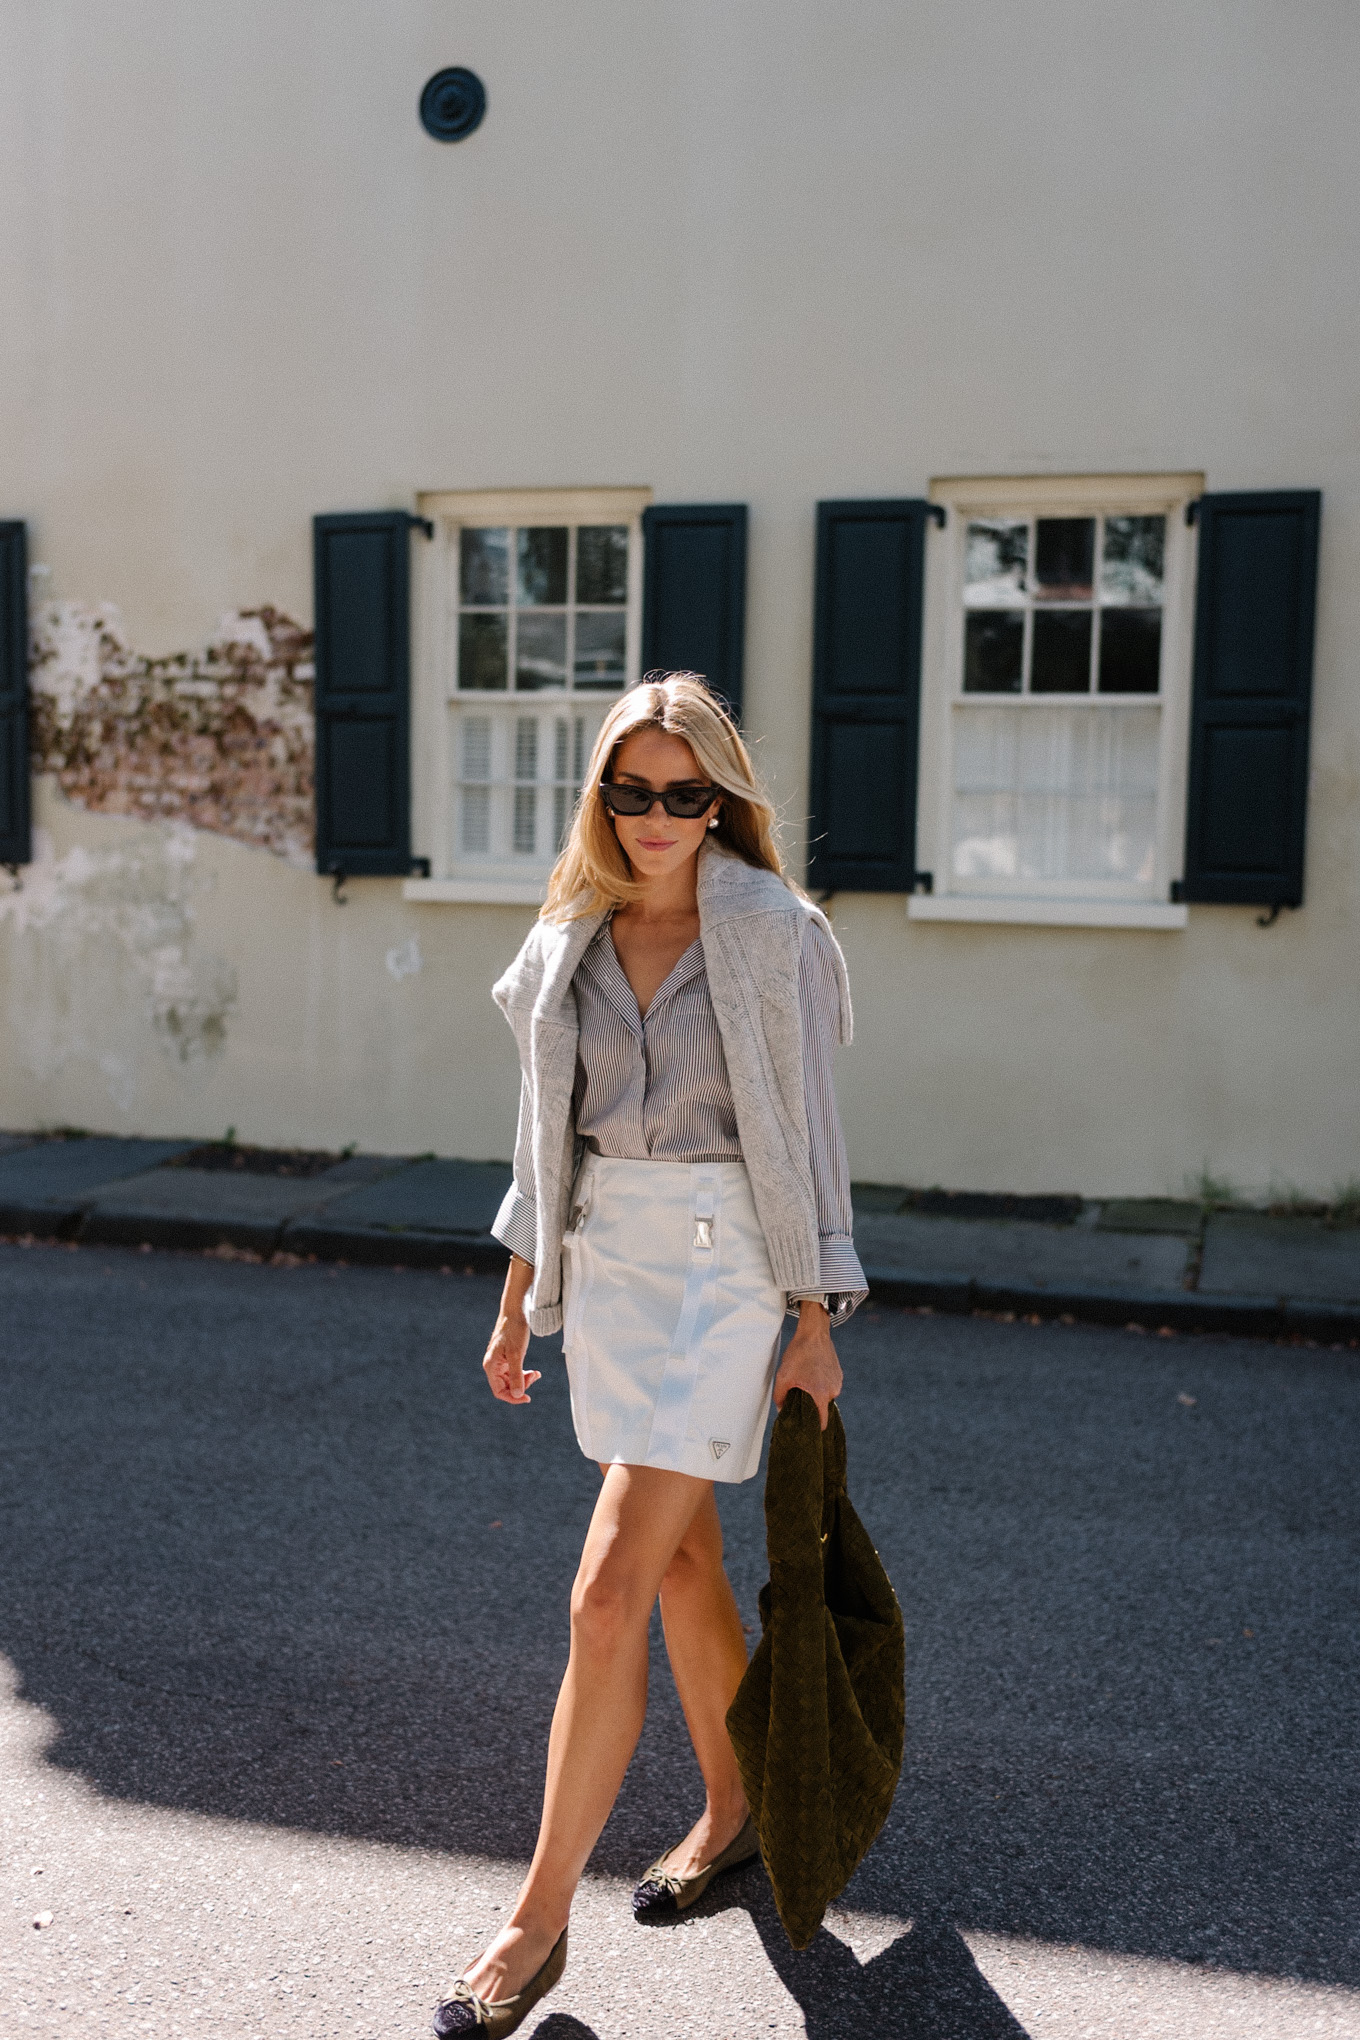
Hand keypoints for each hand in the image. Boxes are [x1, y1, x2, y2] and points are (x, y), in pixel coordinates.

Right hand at [483, 1258, 539, 1404]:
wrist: (515, 1311)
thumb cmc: (514, 1330)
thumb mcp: (517, 1354)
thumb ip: (517, 1376)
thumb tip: (518, 1395)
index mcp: (491, 1366)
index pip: (499, 1391)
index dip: (513, 1398)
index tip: (527, 1398)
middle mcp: (493, 1365)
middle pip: (506, 1387)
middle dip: (521, 1386)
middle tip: (535, 1376)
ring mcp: (499, 1362)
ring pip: (511, 1380)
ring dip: (524, 1380)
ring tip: (536, 1373)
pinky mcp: (506, 1358)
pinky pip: (514, 1372)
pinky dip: (524, 1373)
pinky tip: (534, 1372)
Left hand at [773, 1300, 841, 1429]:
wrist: (814, 1333)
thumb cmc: (798, 1355)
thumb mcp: (783, 1377)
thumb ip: (781, 1397)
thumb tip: (782, 1410)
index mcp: (820, 1395)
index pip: (822, 1422)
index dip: (814, 1428)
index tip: (807, 1428)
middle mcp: (833, 1391)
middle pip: (822, 1408)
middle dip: (811, 1406)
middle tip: (799, 1398)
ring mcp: (837, 1382)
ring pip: (825, 1396)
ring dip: (816, 1394)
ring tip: (804, 1381)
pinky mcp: (838, 1374)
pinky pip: (829, 1386)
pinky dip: (820, 1384)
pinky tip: (811, 1373)